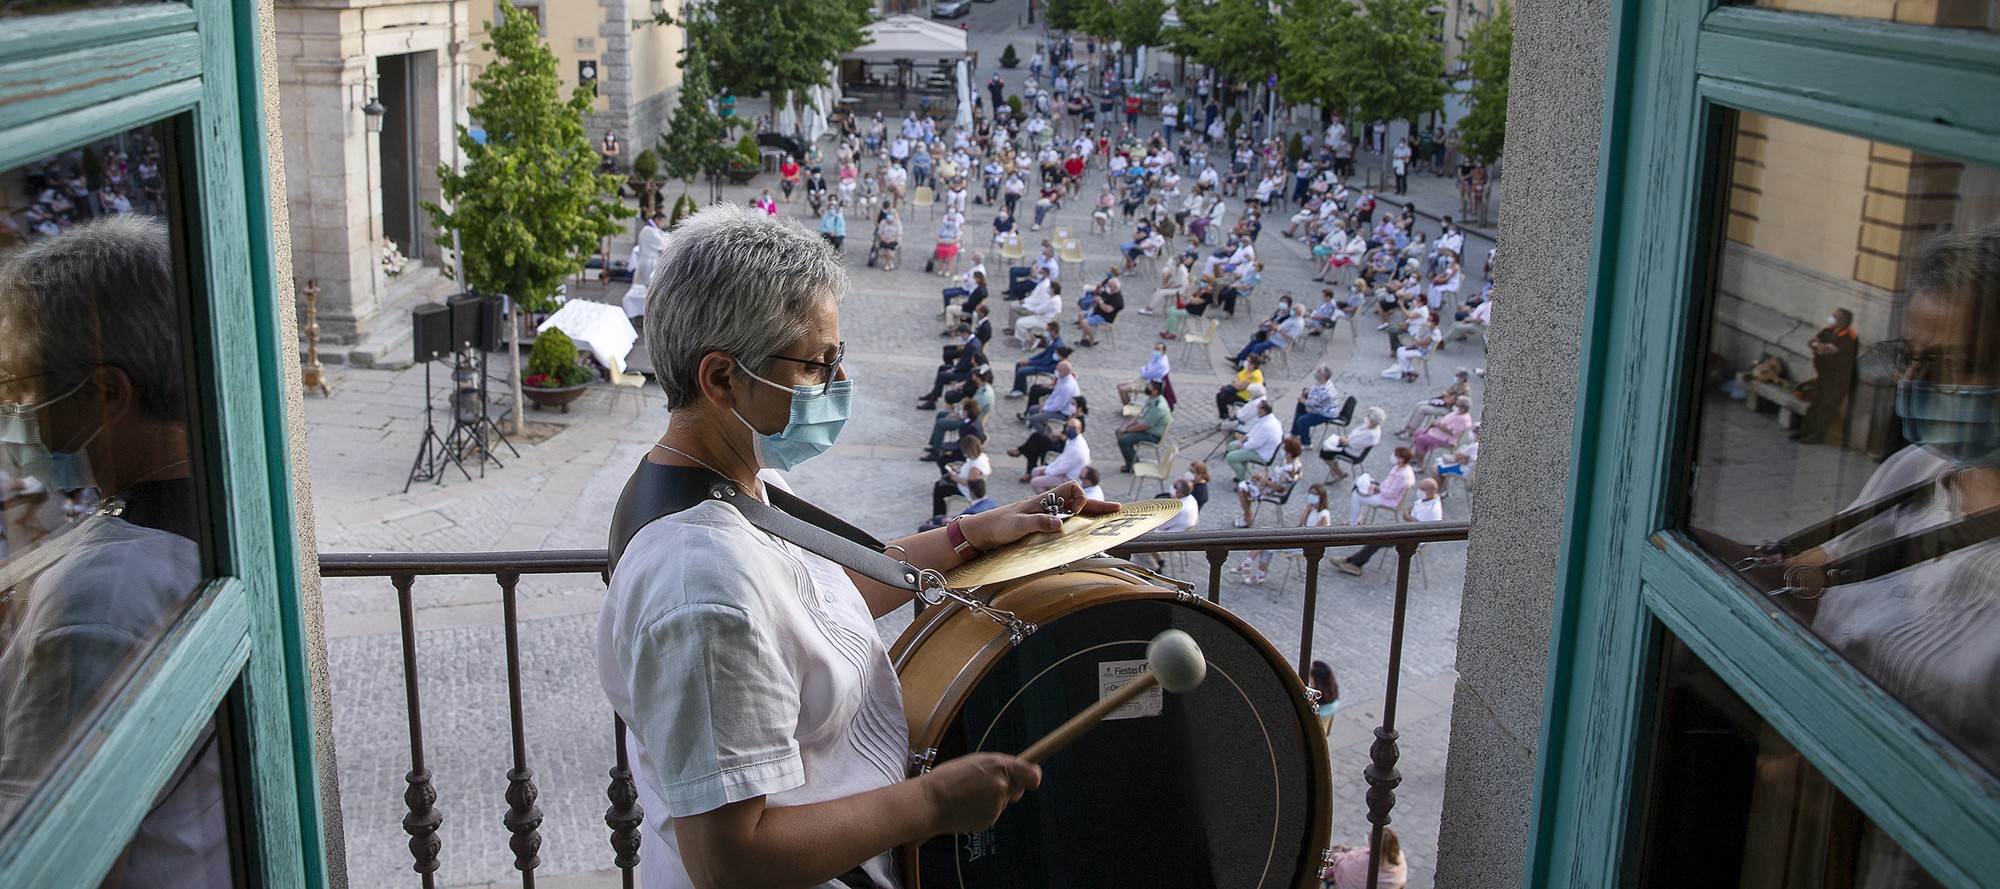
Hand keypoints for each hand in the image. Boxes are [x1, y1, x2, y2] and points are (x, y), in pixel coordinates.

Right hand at [922, 753, 1041, 835]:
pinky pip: (992, 814)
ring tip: (969, 796)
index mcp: (998, 765)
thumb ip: (997, 767)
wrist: (931, 801)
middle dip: (1008, 788)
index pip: (1032, 774)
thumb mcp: (975, 762)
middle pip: (1018, 789)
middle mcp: (1001, 785)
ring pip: (1003, 802)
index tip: (1032, 778)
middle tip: (987, 786)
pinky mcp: (989, 820)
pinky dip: (983, 811)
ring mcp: (996, 805)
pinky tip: (967, 807)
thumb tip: (1015, 772)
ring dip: (992, 800)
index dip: (1033, 776)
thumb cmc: (948, 778)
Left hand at [963, 481, 1120, 551]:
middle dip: (1099, 505)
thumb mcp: (1018, 526)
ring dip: (1091, 514)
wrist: (984, 532)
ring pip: (1076, 511)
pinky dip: (1080, 523)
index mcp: (1045, 499)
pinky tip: (1085, 531)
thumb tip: (1060, 524)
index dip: (1080, 498)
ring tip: (1108, 520)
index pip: (1072, 488)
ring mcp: (1048, 514)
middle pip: (1079, 500)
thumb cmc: (999, 525)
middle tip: (1118, 510)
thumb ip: (1037, 523)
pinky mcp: (1044, 525)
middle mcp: (1049, 505)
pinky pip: (1068, 521)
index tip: (1077, 513)